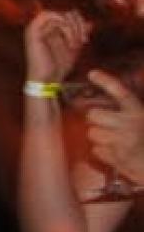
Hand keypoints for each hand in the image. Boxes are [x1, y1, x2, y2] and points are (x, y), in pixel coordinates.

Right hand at [23, 9, 88, 83]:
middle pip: (65, 13)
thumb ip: (80, 35)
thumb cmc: (58, 67)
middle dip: (78, 25)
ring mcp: (35, 28)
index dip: (80, 23)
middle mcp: (41, 27)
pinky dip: (63, 24)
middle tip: (83, 40)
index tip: (86, 39)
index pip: (67, 16)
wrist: (47, 80)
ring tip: (76, 43)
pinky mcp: (32, 31)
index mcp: (49, 30)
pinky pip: (48, 16)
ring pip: (59, 14)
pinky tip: (69, 38)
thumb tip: (90, 23)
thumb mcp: (74, 48)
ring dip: (72, 27)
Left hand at [86, 68, 143, 184]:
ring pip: (92, 132)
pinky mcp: (115, 157)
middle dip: (95, 119)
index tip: (93, 74)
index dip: (106, 82)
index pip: (122, 93)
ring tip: (114, 140)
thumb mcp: (143, 120)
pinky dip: (102, 151)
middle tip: (105, 123)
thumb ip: (128, 112)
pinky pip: (95, 149)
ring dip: (99, 136)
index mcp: (140, 112)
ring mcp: (122, 141)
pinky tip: (115, 151)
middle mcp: (131, 125)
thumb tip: (101, 107)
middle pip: (93, 114)